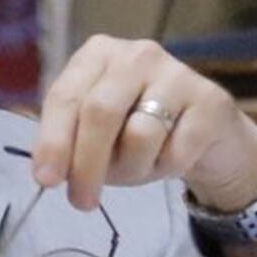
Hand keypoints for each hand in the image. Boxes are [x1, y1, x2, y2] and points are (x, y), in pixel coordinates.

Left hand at [29, 35, 256, 252]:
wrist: (206, 132)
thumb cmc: (138, 129)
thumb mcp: (96, 134)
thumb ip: (69, 144)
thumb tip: (50, 173)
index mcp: (98, 55)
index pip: (65, 97)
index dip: (53, 141)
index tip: (46, 180)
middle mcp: (136, 54)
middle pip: (99, 113)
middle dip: (86, 164)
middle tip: (82, 202)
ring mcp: (177, 73)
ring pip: (139, 135)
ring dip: (132, 169)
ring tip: (138, 170)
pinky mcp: (210, 100)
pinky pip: (176, 151)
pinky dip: (166, 169)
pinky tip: (169, 160)